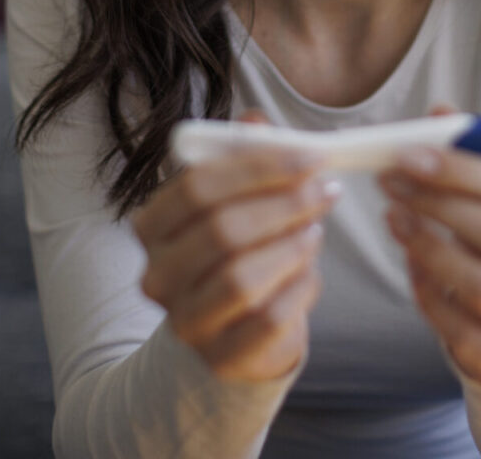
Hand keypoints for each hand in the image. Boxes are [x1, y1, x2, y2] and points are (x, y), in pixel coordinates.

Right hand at [131, 110, 340, 382]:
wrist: (235, 327)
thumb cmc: (239, 247)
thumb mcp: (239, 196)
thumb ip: (244, 154)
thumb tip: (254, 121)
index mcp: (153, 225)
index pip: (198, 186)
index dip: (259, 167)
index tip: (312, 154)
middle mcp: (158, 276)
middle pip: (222, 230)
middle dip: (285, 203)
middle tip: (326, 189)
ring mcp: (186, 322)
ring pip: (242, 278)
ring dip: (292, 245)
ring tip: (316, 229)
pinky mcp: (221, 358)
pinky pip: (269, 319)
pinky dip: (299, 288)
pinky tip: (309, 271)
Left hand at [378, 123, 480, 392]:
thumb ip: (479, 156)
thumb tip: (439, 115)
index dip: (462, 170)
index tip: (409, 156)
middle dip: (439, 204)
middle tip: (392, 183)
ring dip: (428, 247)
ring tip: (396, 219)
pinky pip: (464, 333)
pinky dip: (431, 297)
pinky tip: (413, 267)